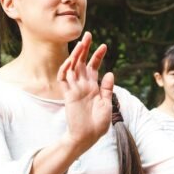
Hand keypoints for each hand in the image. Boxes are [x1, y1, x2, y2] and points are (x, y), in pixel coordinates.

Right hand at [57, 32, 112, 151]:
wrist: (87, 138)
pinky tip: (71, 60)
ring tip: (81, 43)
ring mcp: (74, 89)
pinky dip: (66, 69)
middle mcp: (83, 86)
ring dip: (75, 55)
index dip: (98, 56)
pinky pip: (63, 79)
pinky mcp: (68, 95)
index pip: (94, 67)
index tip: (104, 46)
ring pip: (72, 67)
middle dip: (85, 49)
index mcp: (93, 87)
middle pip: (82, 63)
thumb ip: (107, 89)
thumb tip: (110, 73)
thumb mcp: (107, 104)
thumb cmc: (98, 124)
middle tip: (88, 34)